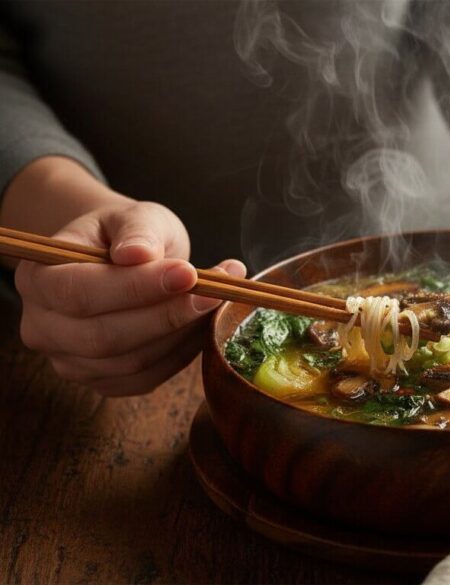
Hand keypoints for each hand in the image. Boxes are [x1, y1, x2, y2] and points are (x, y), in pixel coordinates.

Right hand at [9, 182, 244, 394]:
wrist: (125, 260)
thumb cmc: (126, 235)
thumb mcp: (133, 217)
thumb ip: (138, 231)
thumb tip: (138, 254)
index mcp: (37, 278)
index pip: (79, 292)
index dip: (136, 287)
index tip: (188, 273)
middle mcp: (42, 327)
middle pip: (104, 337)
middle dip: (168, 316)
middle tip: (218, 292)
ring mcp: (69, 361)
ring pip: (131, 362)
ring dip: (182, 334)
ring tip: (218, 300)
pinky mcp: (103, 382)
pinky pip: (147, 378)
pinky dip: (182, 354)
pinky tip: (201, 324)